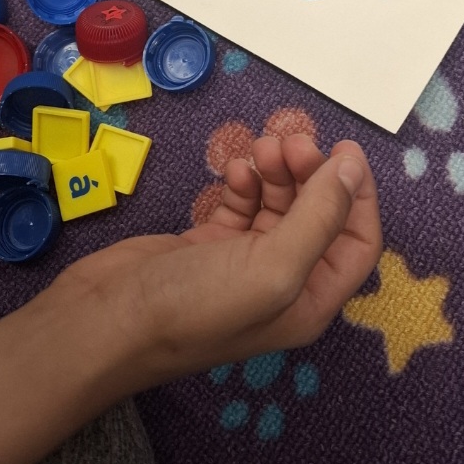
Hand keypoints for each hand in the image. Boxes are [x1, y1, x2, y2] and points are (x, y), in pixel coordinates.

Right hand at [50, 135, 382, 386]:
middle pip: (319, 214)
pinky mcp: (210, 244)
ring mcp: (245, 263)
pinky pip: (244, 203)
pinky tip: (234, 173)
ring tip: (261, 148)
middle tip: (289, 141)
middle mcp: (285, 282)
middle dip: (311, 172)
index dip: (358, 194)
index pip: (358, 241)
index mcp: (311, 300)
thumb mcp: (273, 266)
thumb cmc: (195, 306)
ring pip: (281, 202)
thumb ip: (320, 216)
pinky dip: (246, 182)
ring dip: (278, 170)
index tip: (343, 148)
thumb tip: (352, 168)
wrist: (105, 322)